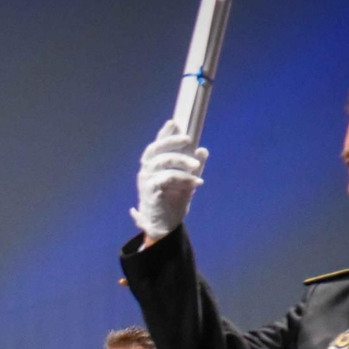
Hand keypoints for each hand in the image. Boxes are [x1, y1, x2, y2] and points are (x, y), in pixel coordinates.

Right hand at [131, 119, 208, 241]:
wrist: (164, 225)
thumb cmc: (172, 201)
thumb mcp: (187, 181)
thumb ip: (193, 166)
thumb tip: (202, 150)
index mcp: (153, 166)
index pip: (156, 145)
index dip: (164, 134)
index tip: (174, 123)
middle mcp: (146, 170)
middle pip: (155, 149)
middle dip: (171, 141)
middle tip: (188, 139)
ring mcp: (146, 180)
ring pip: (163, 161)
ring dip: (182, 161)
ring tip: (196, 167)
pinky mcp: (150, 191)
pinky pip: (167, 178)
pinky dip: (183, 178)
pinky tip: (196, 182)